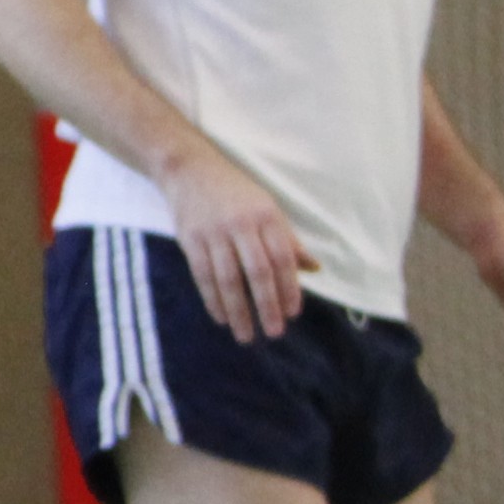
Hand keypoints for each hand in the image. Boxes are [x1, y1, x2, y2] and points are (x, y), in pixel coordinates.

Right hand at [167, 145, 314, 341]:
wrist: (189, 168)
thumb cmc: (234, 192)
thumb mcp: (267, 208)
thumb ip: (287, 240)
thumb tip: (314, 268)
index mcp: (266, 216)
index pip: (282, 258)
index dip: (289, 288)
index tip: (293, 314)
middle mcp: (241, 224)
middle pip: (258, 272)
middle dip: (267, 305)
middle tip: (274, 332)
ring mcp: (214, 232)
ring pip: (229, 279)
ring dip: (238, 311)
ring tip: (245, 335)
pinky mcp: (190, 238)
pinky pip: (203, 276)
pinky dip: (213, 300)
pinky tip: (221, 317)